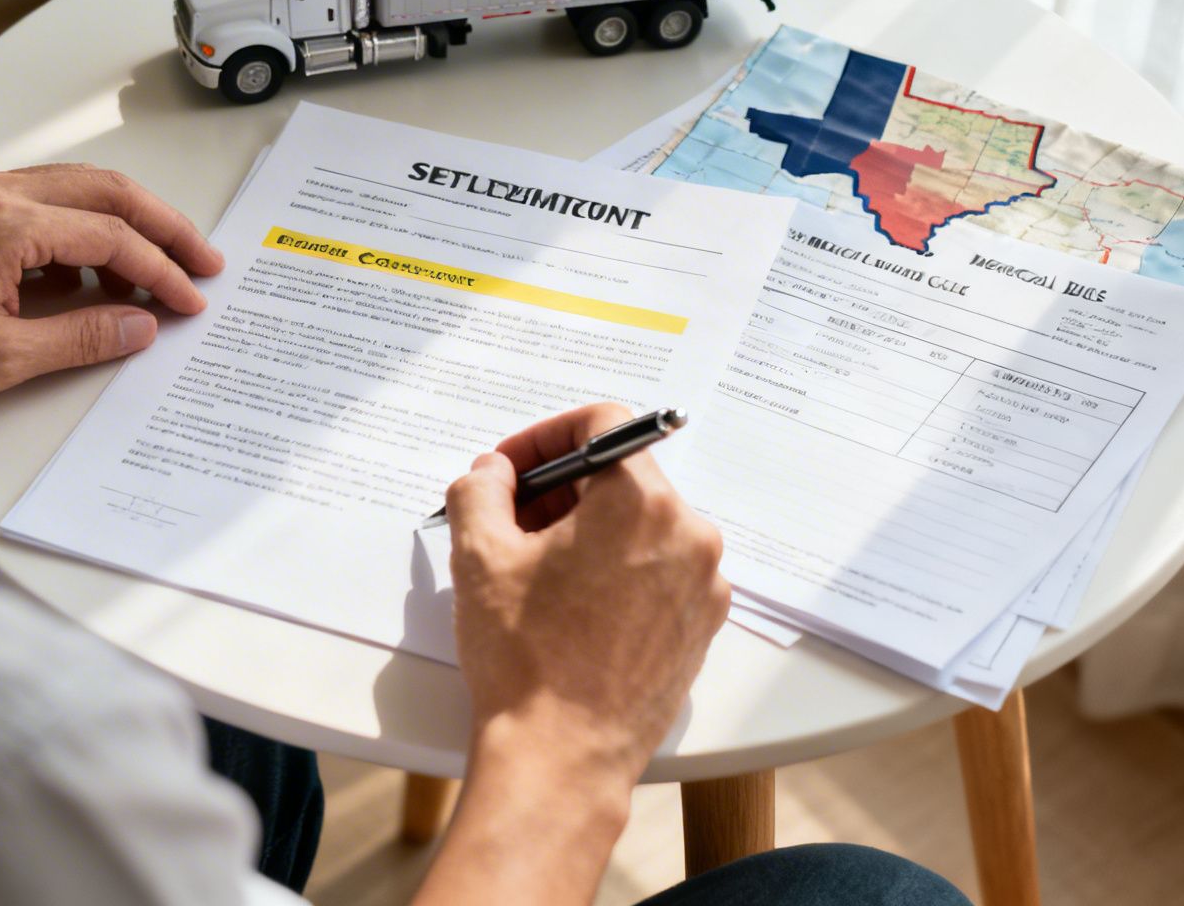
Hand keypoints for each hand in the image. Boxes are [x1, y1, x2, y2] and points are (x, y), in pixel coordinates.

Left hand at [0, 164, 222, 404]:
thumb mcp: (0, 357)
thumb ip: (83, 337)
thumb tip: (139, 326)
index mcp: (6, 223)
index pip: (112, 237)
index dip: (161, 271)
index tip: (188, 299)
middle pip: (106, 191)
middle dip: (162, 227)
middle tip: (199, 260)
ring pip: (76, 187)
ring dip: (123, 223)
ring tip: (154, 269)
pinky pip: (41, 200)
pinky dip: (80, 226)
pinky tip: (91, 270)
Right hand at [447, 402, 730, 784]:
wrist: (562, 759)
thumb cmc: (526, 661)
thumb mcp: (479, 556)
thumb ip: (481, 489)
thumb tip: (494, 474)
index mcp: (642, 502)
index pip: (603, 423)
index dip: (544, 436)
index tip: (511, 470)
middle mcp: (689, 535)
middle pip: (623, 476)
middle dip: (561, 489)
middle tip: (510, 520)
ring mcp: (703, 585)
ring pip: (641, 526)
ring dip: (587, 531)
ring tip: (535, 571)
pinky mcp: (701, 626)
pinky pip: (658, 571)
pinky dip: (616, 570)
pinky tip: (571, 606)